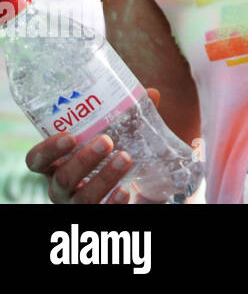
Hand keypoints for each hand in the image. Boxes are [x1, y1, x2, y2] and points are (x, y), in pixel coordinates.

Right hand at [26, 87, 160, 203]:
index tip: (70, 136)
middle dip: (84, 159)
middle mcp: (62, 186)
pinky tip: (125, 190)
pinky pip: (101, 212)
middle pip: (62, 177)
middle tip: (107, 141)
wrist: (138, 190)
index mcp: (58, 164)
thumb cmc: (116, 157)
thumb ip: (131, 118)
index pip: (37, 160)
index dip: (48, 149)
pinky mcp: (98, 214)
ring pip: (82, 197)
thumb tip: (151, 93)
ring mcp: (78, 204)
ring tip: (125, 158)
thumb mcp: (120, 137)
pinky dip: (112, 202)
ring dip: (103, 177)